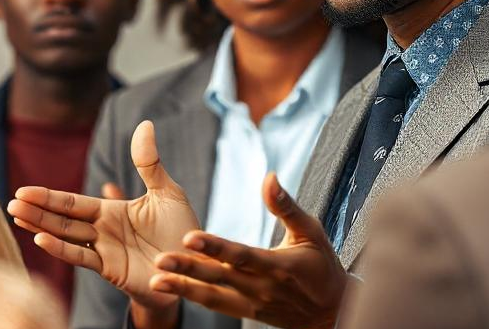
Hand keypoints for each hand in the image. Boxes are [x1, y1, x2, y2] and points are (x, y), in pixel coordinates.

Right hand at [8, 120, 199, 309]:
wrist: (196, 265)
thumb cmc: (181, 231)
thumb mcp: (166, 191)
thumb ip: (149, 162)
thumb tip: (145, 123)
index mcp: (111, 211)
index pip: (73, 202)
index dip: (49, 196)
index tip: (23, 190)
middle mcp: (103, 230)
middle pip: (63, 217)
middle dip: (37, 210)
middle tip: (10, 202)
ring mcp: (105, 251)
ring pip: (66, 235)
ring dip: (41, 225)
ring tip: (17, 216)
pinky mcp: (111, 269)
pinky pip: (82, 257)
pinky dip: (61, 248)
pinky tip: (41, 238)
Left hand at [148, 173, 347, 328]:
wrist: (331, 311)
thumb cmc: (322, 264)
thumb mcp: (311, 230)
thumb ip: (286, 206)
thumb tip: (269, 176)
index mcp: (278, 266)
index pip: (241, 255)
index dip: (215, 247)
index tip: (190, 237)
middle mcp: (262, 288)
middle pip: (220, 277)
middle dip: (188, 269)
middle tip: (160, 259)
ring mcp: (253, 303)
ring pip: (213, 296)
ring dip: (184, 288)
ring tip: (157, 279)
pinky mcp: (247, 312)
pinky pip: (217, 306)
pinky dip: (194, 297)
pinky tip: (172, 288)